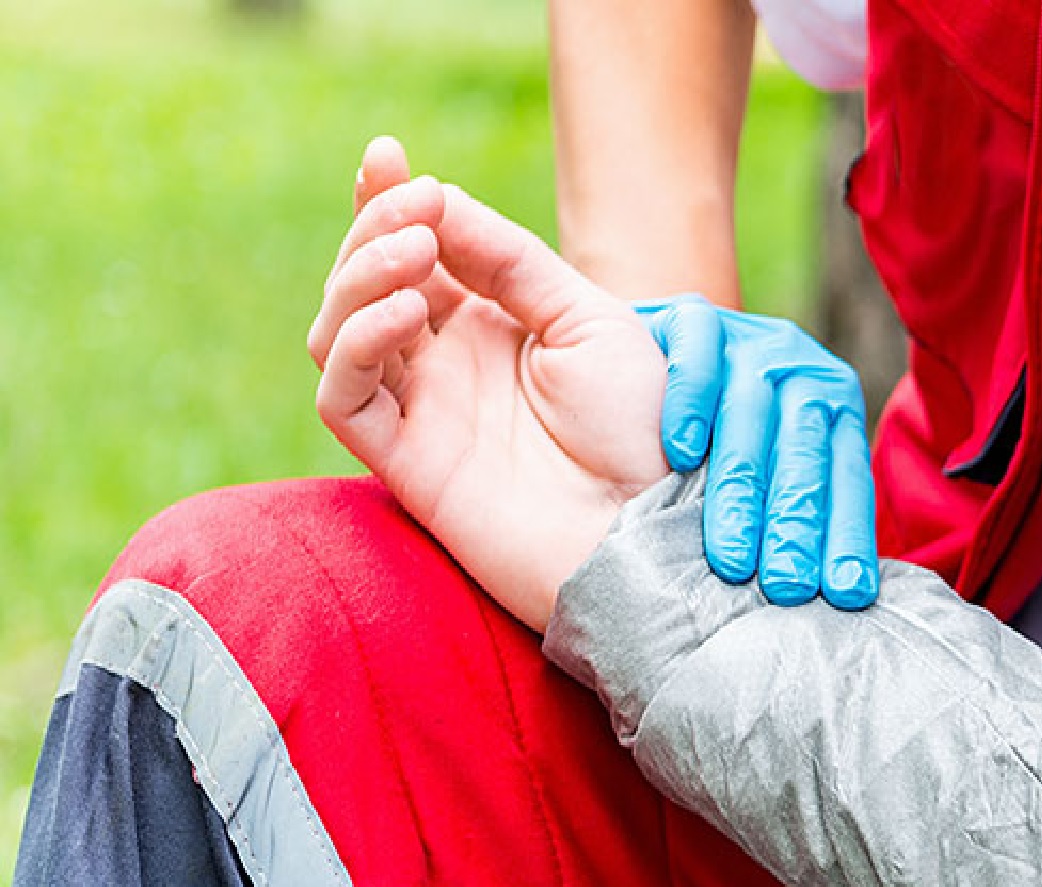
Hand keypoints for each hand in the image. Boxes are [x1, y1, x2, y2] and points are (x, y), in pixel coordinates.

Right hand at [308, 138, 668, 631]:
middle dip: (374, 229)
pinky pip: (344, 397)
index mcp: (489, 327)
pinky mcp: (406, 466)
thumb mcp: (590, 320)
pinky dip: (358, 343)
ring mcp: (421, 415)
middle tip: (412, 207)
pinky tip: (405, 310)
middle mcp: (445, 367)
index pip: (414, 251)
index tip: (388, 155)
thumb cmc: (643, 432)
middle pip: (365, 282)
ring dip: (359, 279)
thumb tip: (437, 200)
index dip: (387, 200)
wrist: (654, 528)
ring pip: (338, 332)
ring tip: (414, 253)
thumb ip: (512, 261)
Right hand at [638, 297, 877, 609]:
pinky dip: (690, 402)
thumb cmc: (719, 435)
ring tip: (732, 556)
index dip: (846, 538)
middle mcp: (801, 370)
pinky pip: (699, 355)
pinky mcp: (695, 318)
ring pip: (755, 415)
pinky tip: (679, 453)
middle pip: (804, 452)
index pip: (847, 478)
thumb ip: (798, 513)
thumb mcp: (768, 468)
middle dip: (796, 527)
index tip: (843, 595)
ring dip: (743, 490)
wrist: (662, 347)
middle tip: (787, 588)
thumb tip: (824, 601)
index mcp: (833, 408)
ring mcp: (749, 340)